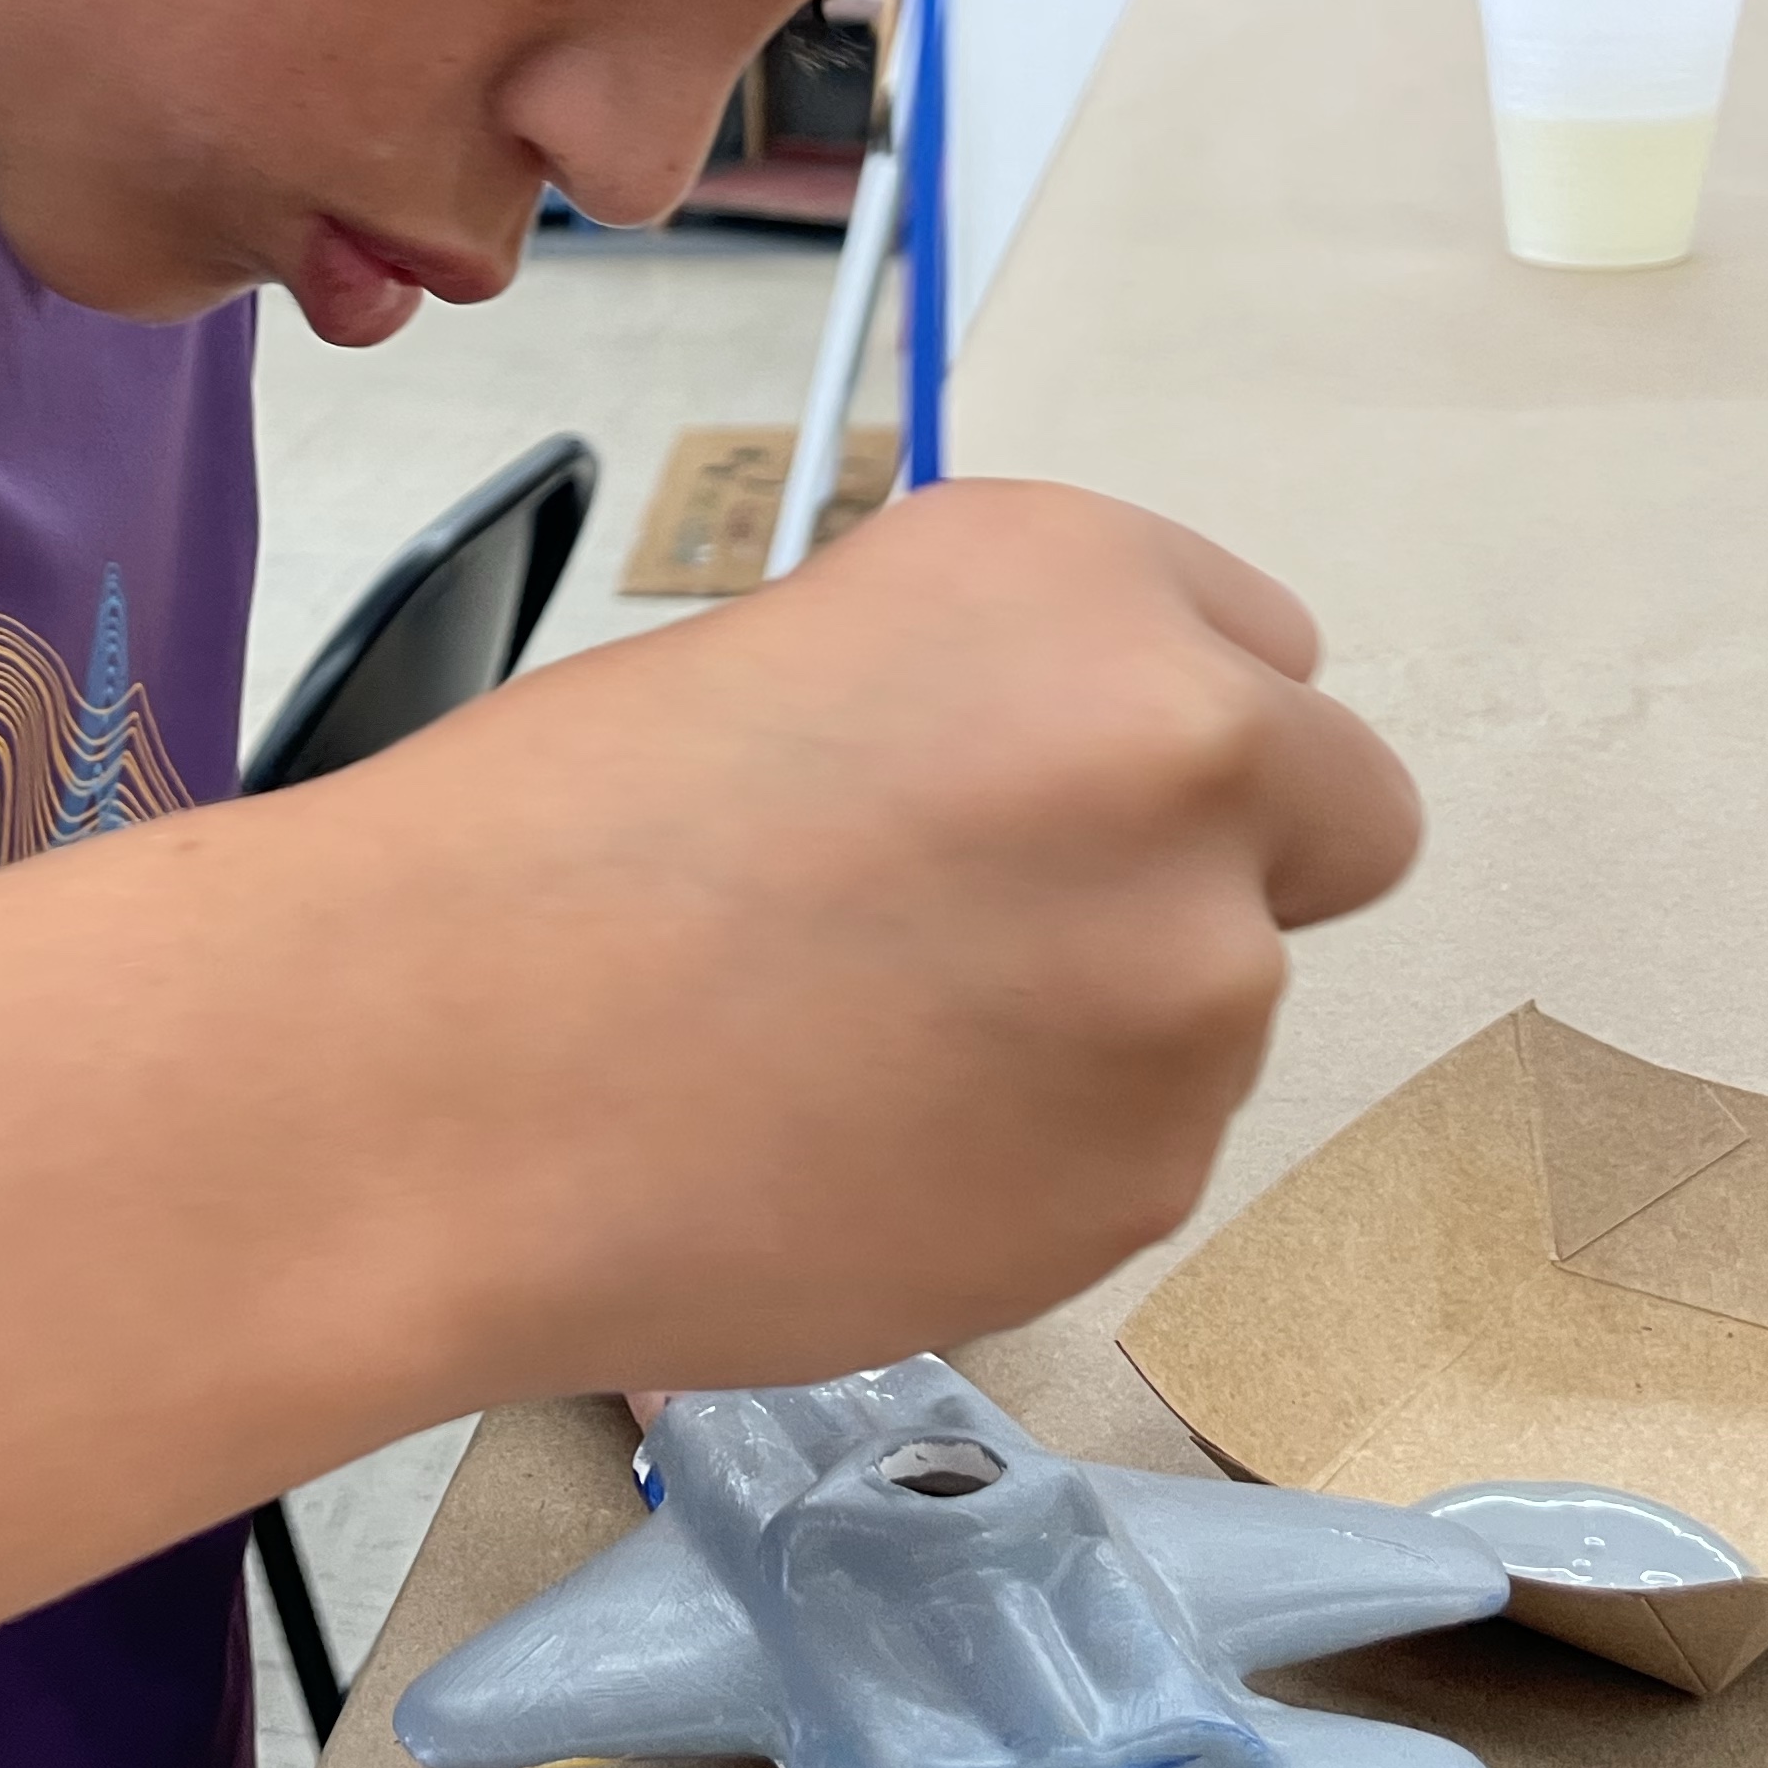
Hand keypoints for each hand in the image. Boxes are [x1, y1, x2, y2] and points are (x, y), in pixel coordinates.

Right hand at [270, 480, 1418, 1402]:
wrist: (428, 1075)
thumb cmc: (540, 840)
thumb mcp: (793, 657)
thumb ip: (990, 707)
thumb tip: (1057, 809)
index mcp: (1081, 582)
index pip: (1267, 651)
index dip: (1154, 728)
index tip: (1045, 785)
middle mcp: (1187, 756)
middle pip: (1338, 819)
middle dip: (1220, 865)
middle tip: (1023, 931)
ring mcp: (1192, 989)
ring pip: (1221, 1011)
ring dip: (1099, 1032)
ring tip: (857, 1060)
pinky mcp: (1143, 1186)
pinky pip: (1131, 1159)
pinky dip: (1027, 1163)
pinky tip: (848, 1153)